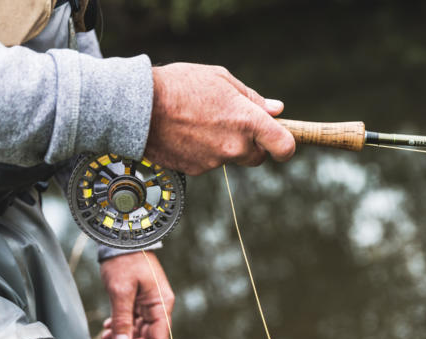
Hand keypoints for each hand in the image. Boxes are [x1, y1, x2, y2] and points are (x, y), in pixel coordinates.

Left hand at [100, 251, 173, 338]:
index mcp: (161, 303)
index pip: (159, 338)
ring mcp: (147, 302)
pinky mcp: (137, 299)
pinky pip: (132, 320)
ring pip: (138, 330)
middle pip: (148, 337)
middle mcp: (157, 305)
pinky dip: (120, 327)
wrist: (121, 239)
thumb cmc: (125, 260)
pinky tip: (106, 330)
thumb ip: (122, 320)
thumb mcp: (121, 291)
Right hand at [144, 63, 295, 174]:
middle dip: (251, 145)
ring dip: (223, 146)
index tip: (281, 143)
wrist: (139, 107)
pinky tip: (186, 134)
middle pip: (257, 157)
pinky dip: (202, 152)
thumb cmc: (181, 85)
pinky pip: (207, 164)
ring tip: (199, 122)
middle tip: (231, 124)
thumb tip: (277, 110)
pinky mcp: (195, 171)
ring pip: (229, 159)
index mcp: (247, 121)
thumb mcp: (221, 79)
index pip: (284, 146)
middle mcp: (235, 146)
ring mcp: (214, 162)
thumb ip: (252, 98)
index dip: (286, 147)